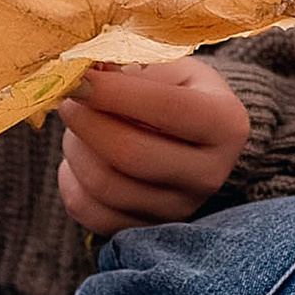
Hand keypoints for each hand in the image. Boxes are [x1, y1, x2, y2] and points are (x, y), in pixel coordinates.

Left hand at [56, 58, 251, 237]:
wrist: (190, 137)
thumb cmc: (176, 91)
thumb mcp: (168, 67)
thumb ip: (130, 66)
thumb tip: (82, 74)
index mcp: (226, 123)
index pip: (169, 109)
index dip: (115, 92)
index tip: (80, 78)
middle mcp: (210, 173)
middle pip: (131, 154)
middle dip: (87, 122)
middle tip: (69, 99)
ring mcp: (179, 208)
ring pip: (105, 185)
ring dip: (76, 148)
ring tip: (77, 124)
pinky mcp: (145, 228)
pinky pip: (89, 211)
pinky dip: (70, 179)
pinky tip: (79, 154)